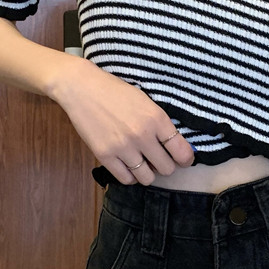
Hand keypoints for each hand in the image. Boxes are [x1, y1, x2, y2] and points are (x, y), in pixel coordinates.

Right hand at [54, 58, 194, 184]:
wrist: (82, 88)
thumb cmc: (115, 92)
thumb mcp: (146, 101)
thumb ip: (160, 123)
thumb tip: (175, 146)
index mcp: (156, 119)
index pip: (182, 152)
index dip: (186, 160)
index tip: (183, 161)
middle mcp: (142, 135)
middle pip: (166, 169)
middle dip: (165, 166)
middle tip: (159, 160)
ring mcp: (123, 148)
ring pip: (147, 178)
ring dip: (148, 173)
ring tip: (143, 164)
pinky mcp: (105, 156)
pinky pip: (126, 179)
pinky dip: (131, 176)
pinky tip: (129, 167)